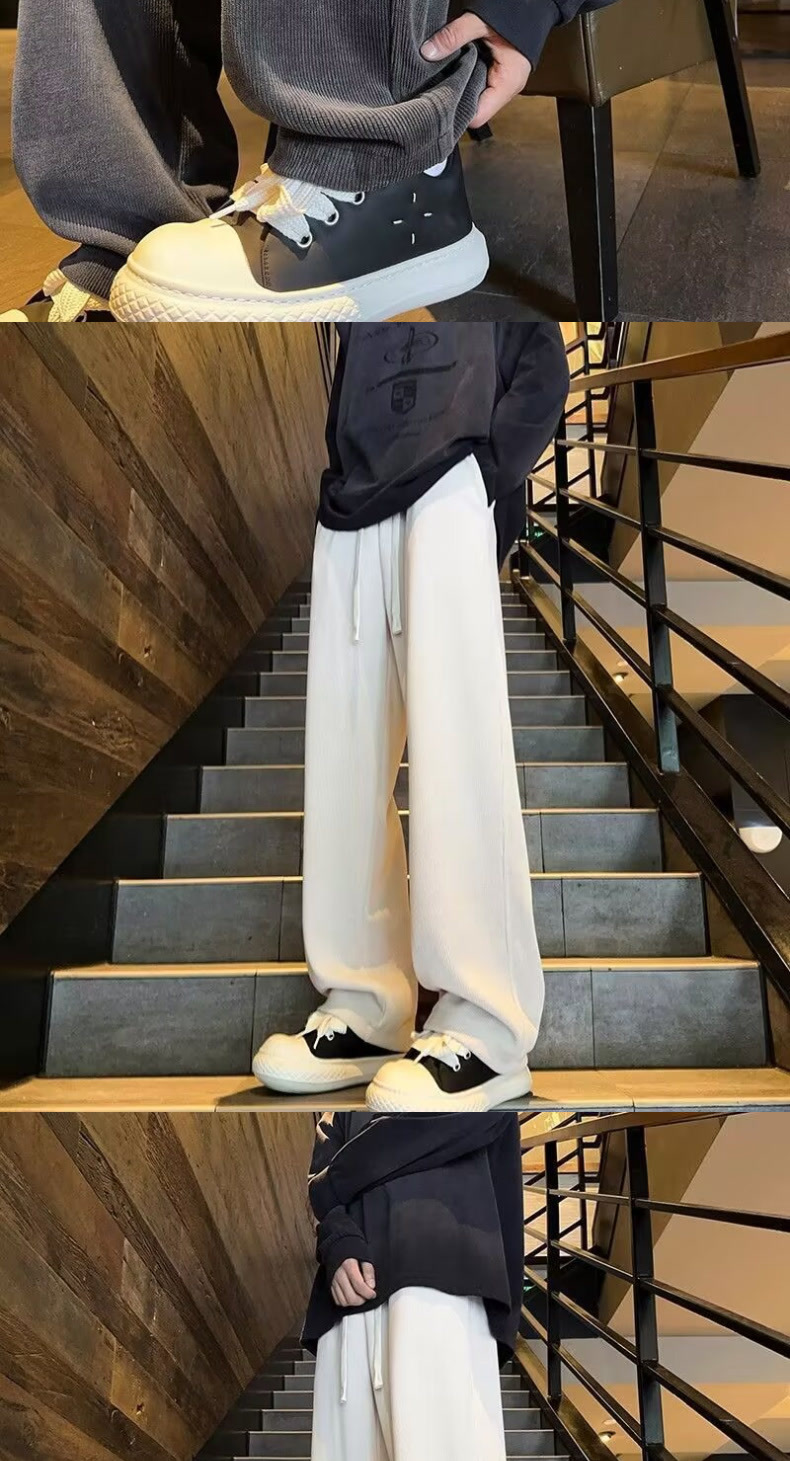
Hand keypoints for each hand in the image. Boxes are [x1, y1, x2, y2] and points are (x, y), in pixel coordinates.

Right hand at [331, 1258, 376, 1307]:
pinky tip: (352, 1295)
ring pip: (344, 1302)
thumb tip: (371, 1286)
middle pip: (351, 1297)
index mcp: (348, 1265)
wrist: (341, 1251)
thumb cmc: (354, 1255)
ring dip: (354, 1302)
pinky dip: (346, 1301)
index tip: (373, 1294)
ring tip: (360, 1296)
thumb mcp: (365, 1258)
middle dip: (361, 1300)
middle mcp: (339, 1274)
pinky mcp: (330, 1286)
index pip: (359, 1286)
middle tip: (367, 1296)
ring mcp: (333, 1281)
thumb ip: (369, 1271)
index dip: (368, 1293)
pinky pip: (338, 1301)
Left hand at [421, 13, 531, 128]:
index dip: (457, 111)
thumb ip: (454, 36)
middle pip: (475, 109)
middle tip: (435, 87)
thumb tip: (428, 52)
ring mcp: (504, 82)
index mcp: (508, 83)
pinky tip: (455, 70)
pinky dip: (466, 78)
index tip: (437, 100)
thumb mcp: (480, 22)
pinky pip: (479, 84)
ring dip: (460, 88)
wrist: (534, 3)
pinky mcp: (499, 75)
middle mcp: (507, 88)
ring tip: (444, 78)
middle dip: (455, 99)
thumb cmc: (516, 12)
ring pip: (476, 97)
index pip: (478, 116)